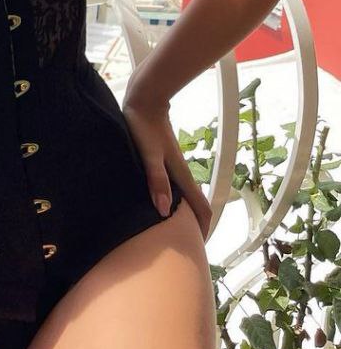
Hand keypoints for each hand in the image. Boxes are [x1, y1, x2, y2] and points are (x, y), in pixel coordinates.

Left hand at [121, 87, 213, 243]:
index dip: (204, 228)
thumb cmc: (144, 125)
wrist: (146, 99)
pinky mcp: (163, 159)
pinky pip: (174, 185)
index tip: (199, 249)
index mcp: (181, 174)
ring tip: (175, 229)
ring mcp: (173, 165)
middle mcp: (181, 172)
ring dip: (185, 212)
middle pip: (195, 203)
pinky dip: (174, 199)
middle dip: (196, 225)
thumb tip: (165, 211)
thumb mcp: (148, 155)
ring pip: (185, 194)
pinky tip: (161, 201)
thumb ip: (156, 180)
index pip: (200, 206)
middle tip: (187, 246)